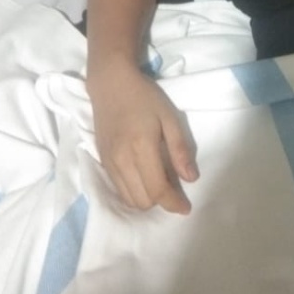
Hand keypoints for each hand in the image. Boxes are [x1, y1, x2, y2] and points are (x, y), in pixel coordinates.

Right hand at [90, 68, 198, 214]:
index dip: (173, 203)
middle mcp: (121, 160)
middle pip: (142, 201)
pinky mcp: (102, 161)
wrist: (111, 84)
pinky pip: (118, 189)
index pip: (157, 189)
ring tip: (161, 184)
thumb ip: (180, 149)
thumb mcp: (170, 118)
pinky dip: (133, 191)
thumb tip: (191, 179)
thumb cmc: (145, 98)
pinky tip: (145, 179)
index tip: (186, 208)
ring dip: (146, 199)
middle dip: (161, 201)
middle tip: (175, 189)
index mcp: (141, 148)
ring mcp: (108, 162)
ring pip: (128, 199)